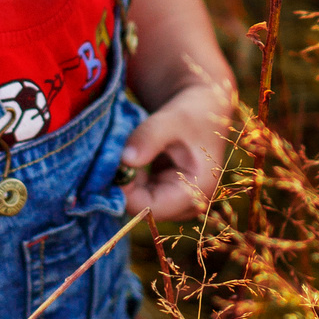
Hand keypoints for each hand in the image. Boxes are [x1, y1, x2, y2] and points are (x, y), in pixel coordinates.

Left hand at [118, 75, 235, 221]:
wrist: (205, 110)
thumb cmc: (193, 113)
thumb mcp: (171, 120)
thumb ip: (149, 138)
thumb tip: (124, 160)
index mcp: (195, 191)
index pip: (150, 208)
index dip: (126, 190)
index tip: (113, 164)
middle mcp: (189, 205)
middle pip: (143, 208)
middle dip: (125, 185)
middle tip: (114, 156)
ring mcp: (178, 203)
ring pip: (139, 202)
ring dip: (128, 181)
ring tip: (129, 152)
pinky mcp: (168, 196)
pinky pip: (141, 195)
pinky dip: (132, 179)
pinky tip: (134, 157)